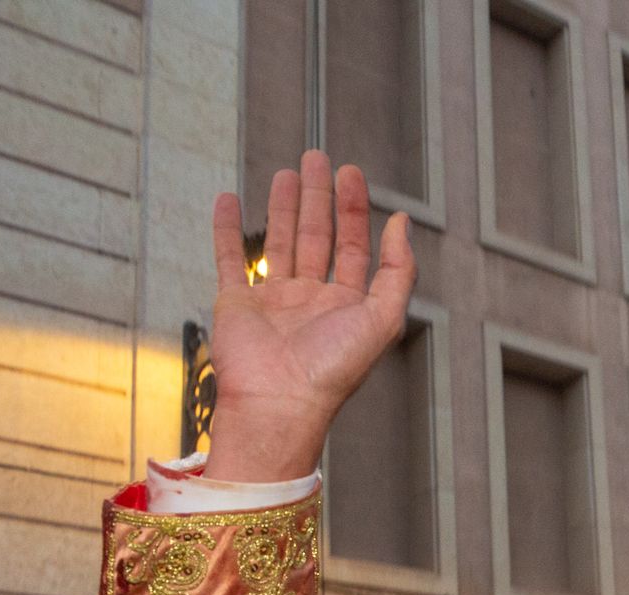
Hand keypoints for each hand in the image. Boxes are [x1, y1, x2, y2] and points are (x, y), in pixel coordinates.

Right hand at [203, 150, 415, 482]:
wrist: (279, 402)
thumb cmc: (332, 370)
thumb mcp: (383, 318)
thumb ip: (398, 269)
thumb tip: (401, 223)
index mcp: (345, 305)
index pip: (352, 247)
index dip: (353, 210)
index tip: (349, 174)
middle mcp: (310, 301)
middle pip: (315, 237)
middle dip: (317, 197)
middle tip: (317, 159)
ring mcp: (272, 301)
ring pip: (277, 242)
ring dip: (282, 207)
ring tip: (286, 172)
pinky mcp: (236, 304)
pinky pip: (230, 259)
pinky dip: (227, 229)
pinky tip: (229, 200)